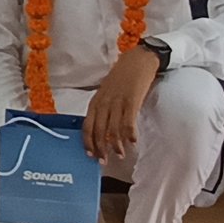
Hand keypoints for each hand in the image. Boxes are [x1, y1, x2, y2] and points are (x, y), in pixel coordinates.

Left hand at [85, 44, 161, 160]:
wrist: (137, 61)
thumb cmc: (122, 78)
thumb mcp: (107, 93)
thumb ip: (104, 109)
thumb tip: (104, 130)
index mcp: (95, 102)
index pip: (87, 126)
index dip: (88, 142)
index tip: (91, 155)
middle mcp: (104, 103)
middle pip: (98, 130)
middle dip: (101, 148)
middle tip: (105, 161)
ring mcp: (117, 102)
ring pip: (113, 129)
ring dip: (116, 145)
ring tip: (121, 154)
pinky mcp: (131, 100)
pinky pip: (128, 121)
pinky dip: (129, 134)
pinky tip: (133, 141)